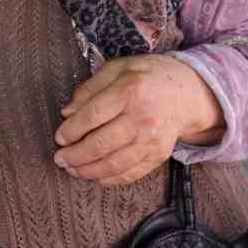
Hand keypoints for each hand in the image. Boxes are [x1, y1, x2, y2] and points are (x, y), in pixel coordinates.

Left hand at [52, 55, 223, 185]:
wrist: (188, 92)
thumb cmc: (147, 77)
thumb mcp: (118, 68)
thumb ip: (90, 88)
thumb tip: (67, 112)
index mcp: (130, 91)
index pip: (94, 115)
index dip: (72, 130)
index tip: (59, 138)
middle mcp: (143, 118)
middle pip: (102, 144)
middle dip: (75, 155)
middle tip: (60, 159)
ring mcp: (153, 140)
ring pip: (114, 163)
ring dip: (88, 171)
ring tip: (72, 170)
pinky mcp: (159, 155)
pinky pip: (131, 173)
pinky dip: (110, 179)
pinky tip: (94, 176)